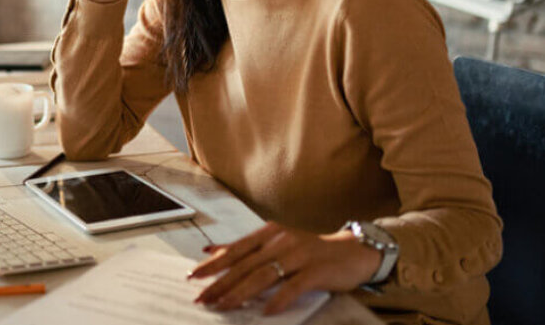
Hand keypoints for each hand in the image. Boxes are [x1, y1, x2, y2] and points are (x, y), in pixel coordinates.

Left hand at [190, 222, 381, 314]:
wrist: (351, 252)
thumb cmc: (308, 250)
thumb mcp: (275, 242)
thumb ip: (245, 248)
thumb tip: (210, 250)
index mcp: (269, 233)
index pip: (235, 250)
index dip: (213, 264)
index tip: (193, 276)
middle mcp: (281, 241)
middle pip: (245, 265)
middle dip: (221, 283)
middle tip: (203, 298)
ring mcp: (299, 255)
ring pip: (264, 276)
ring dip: (241, 293)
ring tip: (225, 306)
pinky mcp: (316, 271)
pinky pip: (293, 287)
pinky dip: (278, 299)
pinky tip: (265, 312)